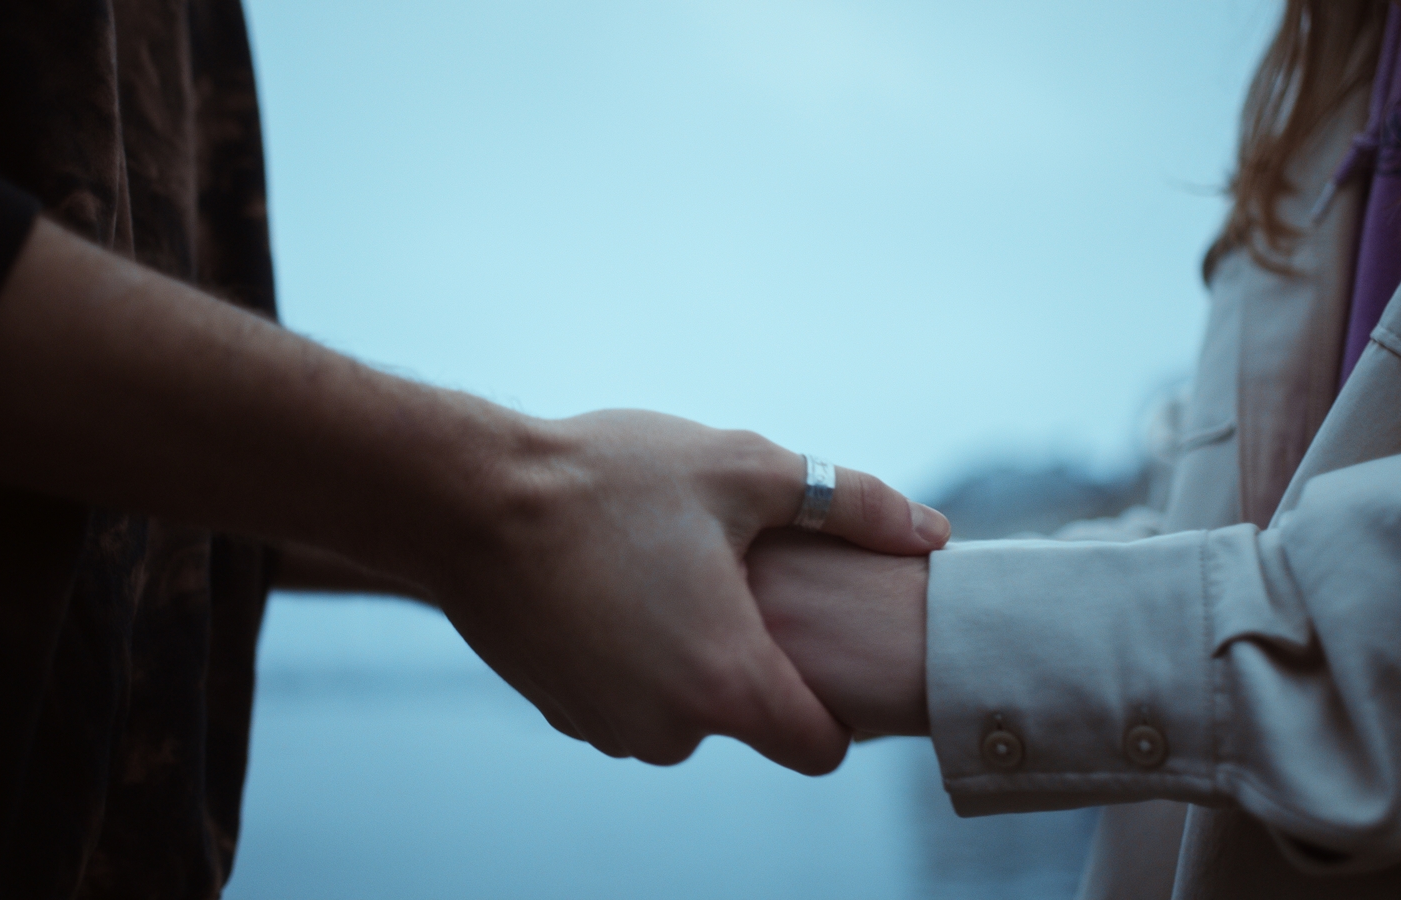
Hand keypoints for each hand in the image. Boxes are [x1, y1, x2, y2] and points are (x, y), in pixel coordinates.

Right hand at [419, 409, 947, 773]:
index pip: (821, 747)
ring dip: (689, 658)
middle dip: (751, 659)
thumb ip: (853, 505)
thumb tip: (934, 532)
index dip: (836, 703)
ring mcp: (607, 728)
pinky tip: (618, 588)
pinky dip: (636, 661)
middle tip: (730, 576)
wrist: (466, 498)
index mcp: (727, 682)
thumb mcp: (743, 469)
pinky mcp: (561, 714)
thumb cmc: (610, 479)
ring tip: (667, 572)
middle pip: (750, 721)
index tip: (821, 648)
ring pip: (685, 711)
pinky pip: (629, 702)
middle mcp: (668, 729)